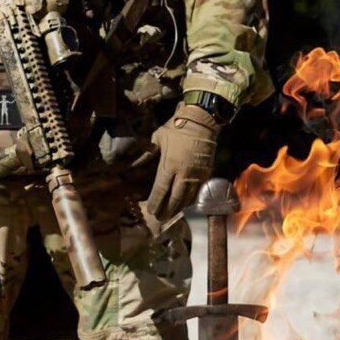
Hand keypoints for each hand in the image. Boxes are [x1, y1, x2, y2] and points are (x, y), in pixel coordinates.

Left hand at [143, 103, 219, 224]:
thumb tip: (133, 164)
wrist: (202, 121)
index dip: (155, 202)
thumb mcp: (158, 137)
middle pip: (174, 199)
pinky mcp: (206, 174)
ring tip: (171, 214)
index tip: (151, 210)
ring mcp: (196, 175)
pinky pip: (197, 192)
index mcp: (169, 165)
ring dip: (178, 208)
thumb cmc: (177, 128)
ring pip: (187, 198)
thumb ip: (146, 154)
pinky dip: (190, 200)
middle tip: (160, 218)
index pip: (160, 190)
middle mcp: (183, 174)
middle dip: (166, 210)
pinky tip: (185, 204)